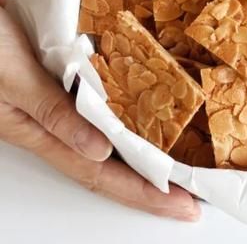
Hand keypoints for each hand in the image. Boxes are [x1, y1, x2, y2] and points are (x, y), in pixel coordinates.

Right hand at [0, 0, 199, 221]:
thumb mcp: (15, 78)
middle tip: (191, 199)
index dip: (143, 193)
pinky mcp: (62, 83)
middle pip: (109, 167)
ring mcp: (58, 105)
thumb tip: (101, 152)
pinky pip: (102, 110)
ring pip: (108, 140)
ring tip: (178, 169)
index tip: (180, 206)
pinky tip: (149, 119)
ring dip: (142, 157)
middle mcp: (53, 125)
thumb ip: (54, 113)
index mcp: (40, 131)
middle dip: (151, 187)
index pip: (101, 175)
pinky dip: (128, 119)